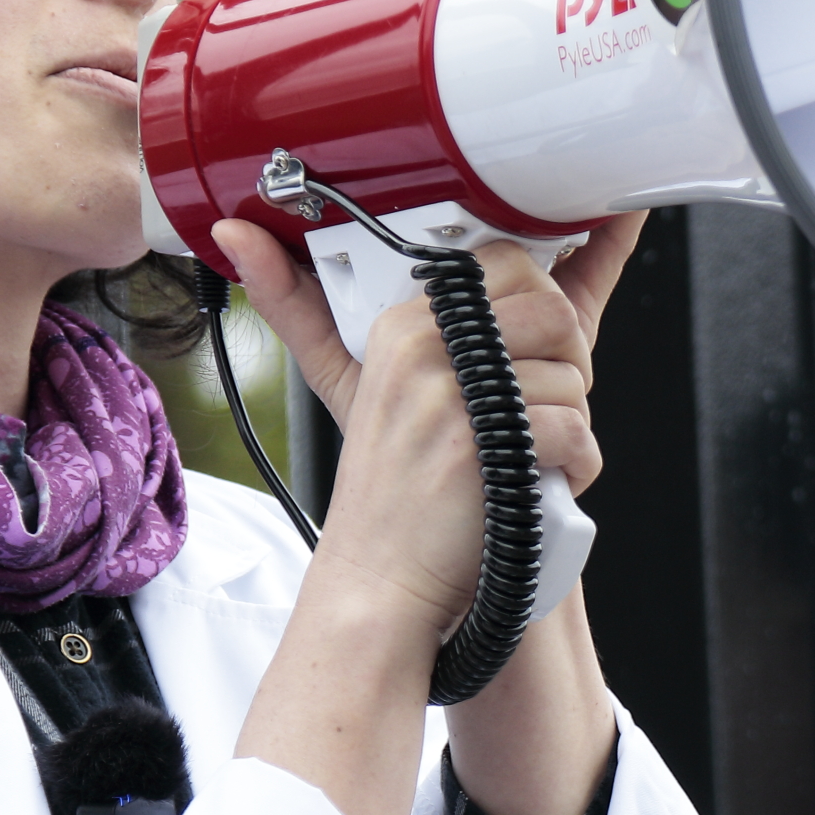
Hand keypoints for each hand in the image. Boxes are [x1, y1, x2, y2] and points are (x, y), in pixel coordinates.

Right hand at [211, 212, 641, 642]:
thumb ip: (309, 306)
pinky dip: (576, 466)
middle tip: (533, 411)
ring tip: (528, 453)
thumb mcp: (354, 382)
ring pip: (573, 376)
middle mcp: (423, 349)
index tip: (524, 356)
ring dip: (570, 424)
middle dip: (566, 367)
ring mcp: (451, 398)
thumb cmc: (394, 487)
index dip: (539, 314)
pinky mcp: (482, 448)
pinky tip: (539, 483)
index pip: (511, 265)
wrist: (381, 583)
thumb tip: (239, 231)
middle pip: (556, 314)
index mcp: (401, 322)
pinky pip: (576, 429)